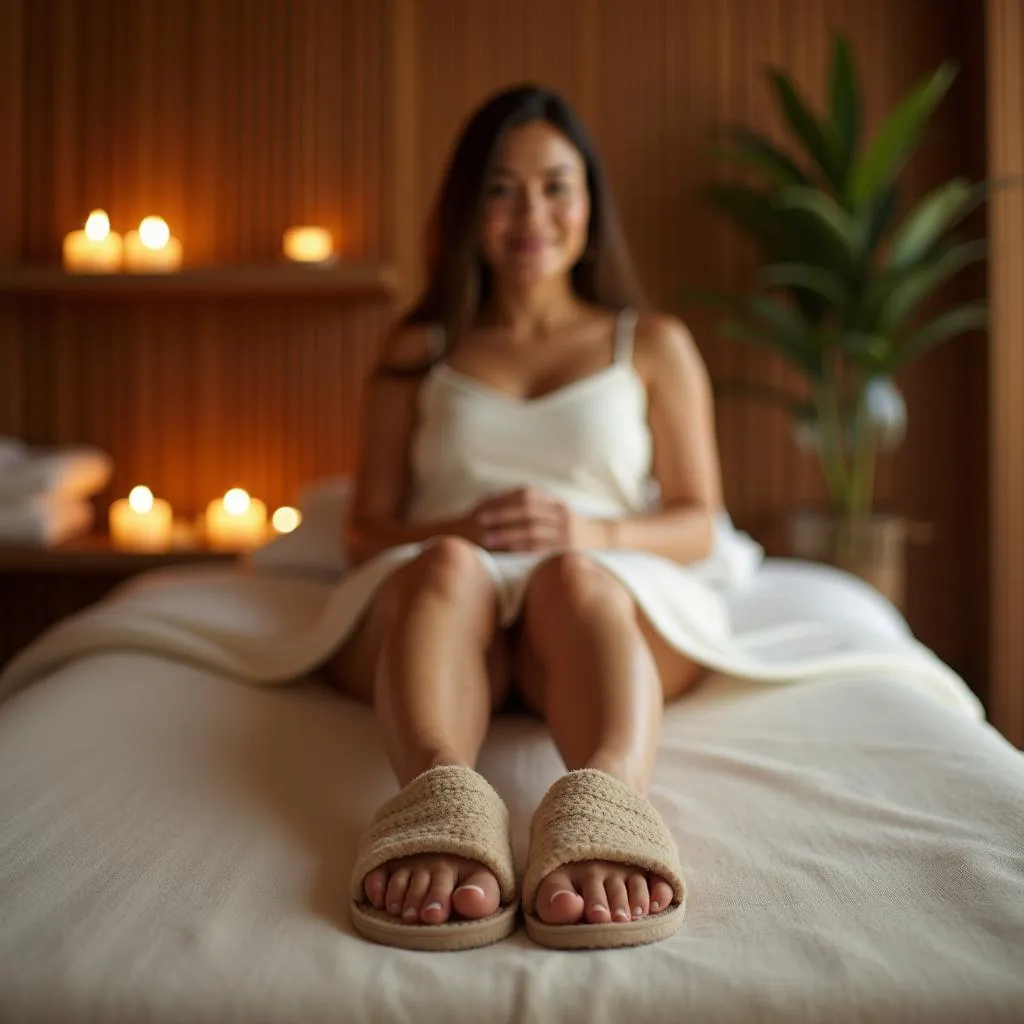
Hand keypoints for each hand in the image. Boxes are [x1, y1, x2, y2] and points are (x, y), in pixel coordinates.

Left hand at [469, 487, 608, 552]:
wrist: (605, 539)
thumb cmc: (575, 526)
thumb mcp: (560, 511)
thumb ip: (540, 507)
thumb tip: (510, 502)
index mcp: (556, 502)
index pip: (527, 495)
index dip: (505, 498)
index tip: (484, 503)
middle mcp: (560, 513)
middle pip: (526, 510)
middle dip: (501, 514)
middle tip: (479, 520)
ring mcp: (563, 531)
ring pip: (530, 530)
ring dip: (507, 534)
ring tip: (487, 540)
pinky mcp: (566, 548)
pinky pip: (541, 548)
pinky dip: (522, 549)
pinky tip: (508, 552)